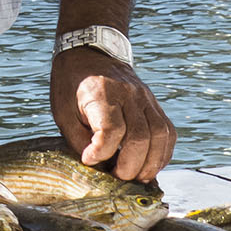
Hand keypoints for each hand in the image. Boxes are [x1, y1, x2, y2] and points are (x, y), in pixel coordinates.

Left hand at [49, 49, 175, 182]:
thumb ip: (78, 139)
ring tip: (136, 177)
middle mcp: (128, 94)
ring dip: (151, 163)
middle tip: (117, 177)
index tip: (90, 160)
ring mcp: (145, 98)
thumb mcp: (62, 110)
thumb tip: (97, 166)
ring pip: (160, 135)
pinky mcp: (154, 104)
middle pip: (140, 137)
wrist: (89, 53)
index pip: (111, 129)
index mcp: (100, 93)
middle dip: (130, 165)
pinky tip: (150, 165)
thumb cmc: (72, 84)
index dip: (102, 151)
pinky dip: (162, 153)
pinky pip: (168, 132)